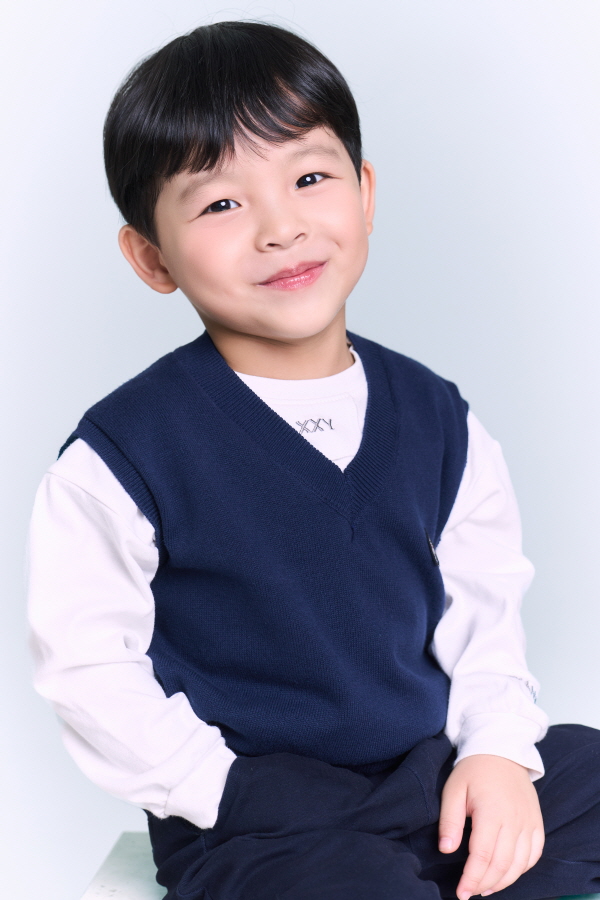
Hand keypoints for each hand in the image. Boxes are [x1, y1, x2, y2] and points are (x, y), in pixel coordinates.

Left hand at [438, 754, 544, 898]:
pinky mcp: (537, 823)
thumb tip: (446, 850)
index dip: (472, 878)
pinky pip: (534, 854)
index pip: (482, 856)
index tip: (461, 892)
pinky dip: (521, 869)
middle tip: (469, 892)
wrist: (501, 750)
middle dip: (484, 883)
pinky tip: (507, 874)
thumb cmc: (473, 770)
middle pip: (502, 864)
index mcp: (492, 812)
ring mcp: (529, 822)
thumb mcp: (454, 790)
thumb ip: (450, 821)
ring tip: (485, 888)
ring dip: (503, 881)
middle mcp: (514, 820)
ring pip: (520, 864)